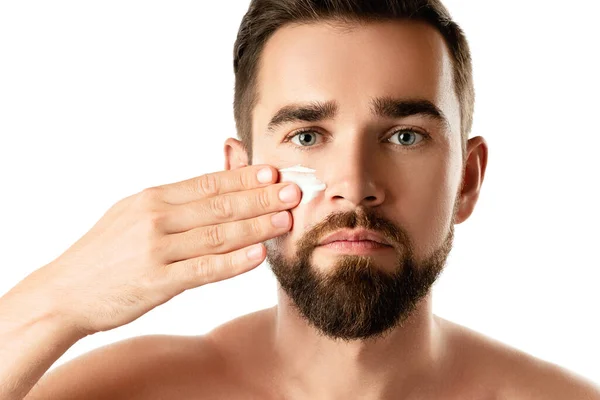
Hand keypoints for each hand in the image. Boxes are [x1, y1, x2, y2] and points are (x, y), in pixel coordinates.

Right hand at [11, 165, 299, 335]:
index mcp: (153, 198)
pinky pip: (204, 269)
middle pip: (219, 205)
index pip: (208, 183)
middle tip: (293, 191)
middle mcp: (156, 218)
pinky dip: (234, 262)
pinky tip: (258, 255)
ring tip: (286, 220)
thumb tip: (213, 186)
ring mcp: (157, 250)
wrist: (64, 292)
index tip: (273, 173)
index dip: (244, 177)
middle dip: (260, 197)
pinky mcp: (157, 282)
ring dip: (256, 226)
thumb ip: (174, 201)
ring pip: (217, 234)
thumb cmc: (105, 252)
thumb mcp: (133, 213)